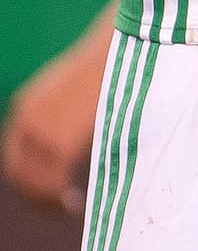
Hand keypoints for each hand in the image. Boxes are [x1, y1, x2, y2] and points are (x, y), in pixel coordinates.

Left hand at [1, 37, 107, 214]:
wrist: (130, 44)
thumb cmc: (115, 65)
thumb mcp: (79, 89)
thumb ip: (68, 112)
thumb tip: (78, 136)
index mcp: (27, 106)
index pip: (15, 156)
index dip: (29, 178)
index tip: (53, 188)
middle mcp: (26, 120)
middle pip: (19, 174)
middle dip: (39, 196)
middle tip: (63, 206)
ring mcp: (42, 132)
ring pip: (34, 184)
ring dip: (50, 201)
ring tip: (72, 207)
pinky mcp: (60, 144)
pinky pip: (53, 184)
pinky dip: (60, 200)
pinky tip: (77, 203)